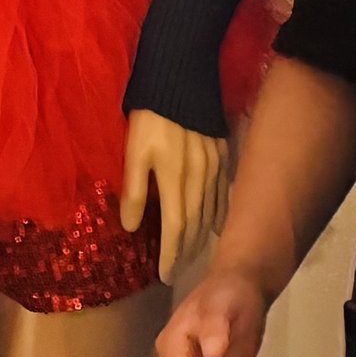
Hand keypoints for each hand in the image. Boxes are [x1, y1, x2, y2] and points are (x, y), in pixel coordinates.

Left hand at [119, 111, 230, 284]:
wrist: (183, 80)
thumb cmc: (151, 116)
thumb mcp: (134, 151)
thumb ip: (133, 189)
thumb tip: (131, 227)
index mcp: (175, 181)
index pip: (175, 228)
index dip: (171, 255)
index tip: (166, 276)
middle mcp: (199, 180)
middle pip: (195, 225)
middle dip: (187, 251)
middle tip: (179, 271)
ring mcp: (215, 169)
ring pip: (212, 212)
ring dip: (203, 237)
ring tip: (194, 255)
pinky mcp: (224, 156)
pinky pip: (225, 194)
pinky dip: (221, 214)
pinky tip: (218, 226)